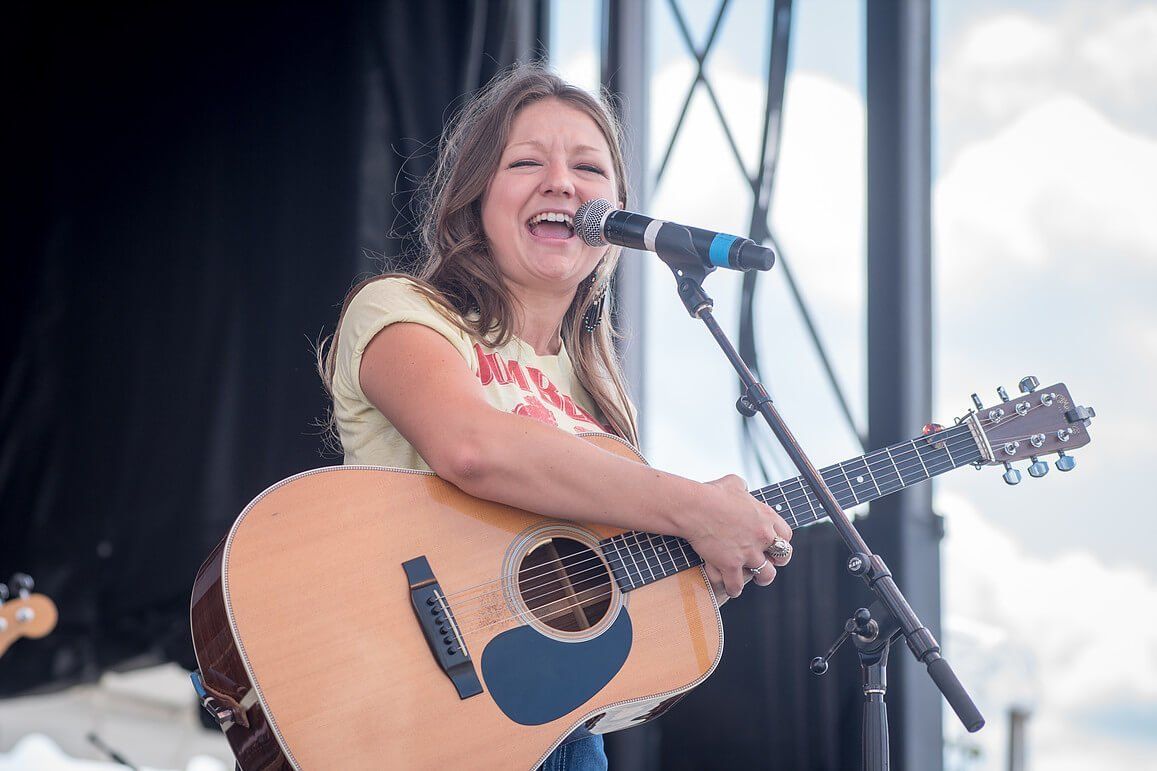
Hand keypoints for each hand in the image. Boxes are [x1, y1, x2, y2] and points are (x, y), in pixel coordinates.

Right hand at [680, 475, 792, 601]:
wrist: (694, 507)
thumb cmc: (711, 493)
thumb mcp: (734, 483)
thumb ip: (744, 489)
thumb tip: (744, 489)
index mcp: (766, 517)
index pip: (786, 535)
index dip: (780, 541)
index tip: (771, 544)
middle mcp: (762, 536)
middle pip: (783, 557)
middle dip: (775, 561)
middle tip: (766, 561)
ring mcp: (748, 553)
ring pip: (766, 576)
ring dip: (759, 577)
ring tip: (752, 576)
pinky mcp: (731, 565)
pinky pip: (737, 586)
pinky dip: (733, 588)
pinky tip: (730, 587)